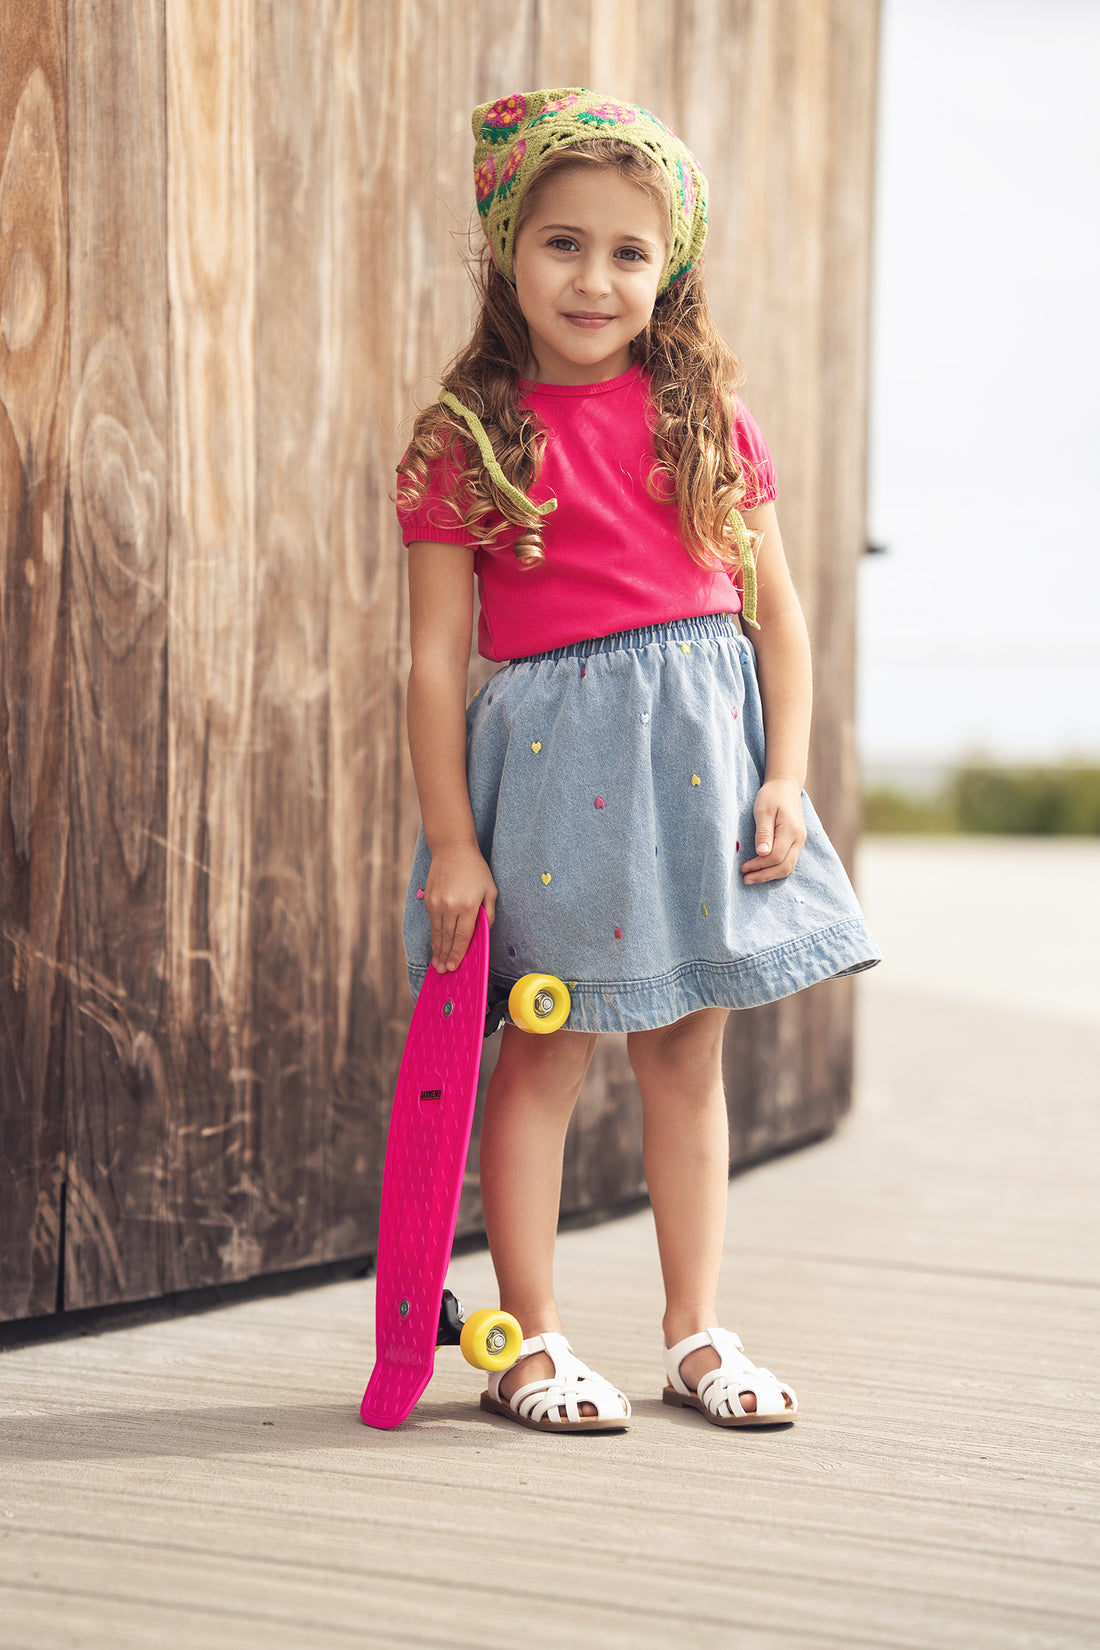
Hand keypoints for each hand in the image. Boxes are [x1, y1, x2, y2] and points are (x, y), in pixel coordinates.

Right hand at [424, 842, 497, 971]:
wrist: (452, 849)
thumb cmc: (475, 870)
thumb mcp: (490, 889)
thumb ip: (488, 913)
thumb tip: (484, 932)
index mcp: (467, 906)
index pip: (463, 936)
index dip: (458, 953)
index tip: (455, 966)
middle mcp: (450, 907)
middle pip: (448, 938)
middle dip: (446, 956)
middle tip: (444, 971)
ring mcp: (437, 904)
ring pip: (437, 932)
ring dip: (437, 949)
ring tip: (437, 964)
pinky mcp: (429, 900)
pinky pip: (432, 923)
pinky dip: (434, 935)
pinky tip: (435, 944)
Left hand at [741, 779, 806, 883]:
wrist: (786, 786)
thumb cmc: (772, 796)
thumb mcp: (763, 810)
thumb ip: (763, 832)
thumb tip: (762, 853)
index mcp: (791, 831)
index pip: (776, 857)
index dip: (759, 865)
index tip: (743, 868)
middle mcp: (799, 839)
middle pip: (784, 867)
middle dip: (764, 876)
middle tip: (745, 879)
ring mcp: (799, 842)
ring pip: (788, 867)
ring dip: (770, 876)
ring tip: (752, 878)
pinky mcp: (796, 843)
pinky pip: (788, 862)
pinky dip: (776, 870)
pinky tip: (763, 871)